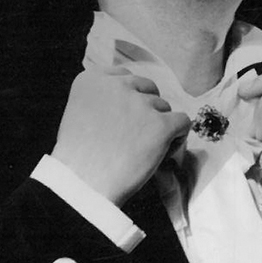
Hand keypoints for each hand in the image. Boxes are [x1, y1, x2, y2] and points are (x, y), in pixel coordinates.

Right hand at [51, 67, 190, 205]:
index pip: (124, 77)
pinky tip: (163, 153)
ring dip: (158, 127)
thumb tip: (133, 102)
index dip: (130, 100)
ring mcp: (140, 104)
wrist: (83, 185)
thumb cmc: (78, 159)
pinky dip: (178, 138)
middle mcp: (117, 85)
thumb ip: (103, 100)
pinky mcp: (161, 124)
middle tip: (135, 138)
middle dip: (146, 110)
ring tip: (141, 151)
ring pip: (164, 107)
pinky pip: (183, 122)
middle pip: (147, 89)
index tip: (124, 121)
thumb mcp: (80, 114)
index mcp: (92, 79)